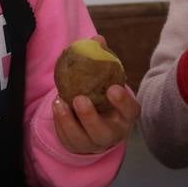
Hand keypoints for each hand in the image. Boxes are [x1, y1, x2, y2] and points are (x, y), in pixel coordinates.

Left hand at [52, 36, 140, 154]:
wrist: (94, 122)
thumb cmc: (104, 96)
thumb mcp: (107, 81)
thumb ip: (103, 61)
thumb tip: (98, 39)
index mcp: (126, 115)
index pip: (131, 111)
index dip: (124, 102)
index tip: (113, 88)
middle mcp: (113, 133)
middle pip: (104, 132)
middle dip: (91, 117)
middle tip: (80, 99)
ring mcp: (94, 143)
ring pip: (83, 139)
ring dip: (69, 122)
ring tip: (60, 101)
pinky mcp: (78, 147)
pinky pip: (68, 139)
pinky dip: (60, 123)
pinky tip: (57, 107)